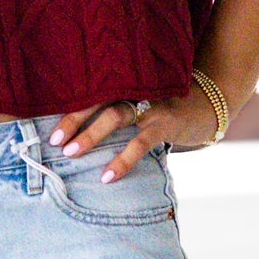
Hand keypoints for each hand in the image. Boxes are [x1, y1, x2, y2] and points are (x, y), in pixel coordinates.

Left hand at [47, 83, 223, 182]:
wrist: (210, 102)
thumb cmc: (166, 105)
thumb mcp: (140, 99)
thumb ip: (114, 107)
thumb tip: (77, 132)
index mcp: (124, 82)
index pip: (91, 90)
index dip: (68, 105)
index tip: (48, 123)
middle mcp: (135, 88)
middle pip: (97, 98)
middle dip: (73, 119)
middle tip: (55, 139)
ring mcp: (151, 103)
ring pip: (115, 115)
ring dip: (91, 134)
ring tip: (71, 153)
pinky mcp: (166, 122)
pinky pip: (140, 142)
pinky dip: (122, 159)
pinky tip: (107, 176)